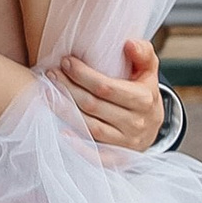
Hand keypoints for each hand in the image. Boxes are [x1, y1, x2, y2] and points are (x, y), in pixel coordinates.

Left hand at [60, 35, 165, 155]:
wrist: (153, 126)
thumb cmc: (144, 90)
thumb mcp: (149, 69)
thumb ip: (142, 53)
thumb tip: (128, 44)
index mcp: (144, 99)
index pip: (106, 87)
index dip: (83, 75)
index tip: (66, 61)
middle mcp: (136, 123)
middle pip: (93, 106)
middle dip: (68, 88)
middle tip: (51, 74)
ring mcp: (126, 143)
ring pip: (90, 127)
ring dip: (65, 111)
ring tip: (49, 94)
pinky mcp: (118, 158)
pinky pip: (96, 155)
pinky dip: (78, 145)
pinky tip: (61, 132)